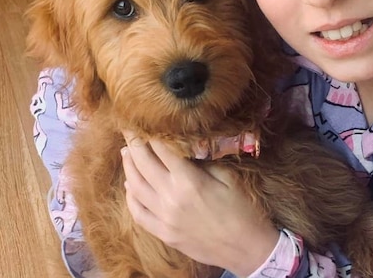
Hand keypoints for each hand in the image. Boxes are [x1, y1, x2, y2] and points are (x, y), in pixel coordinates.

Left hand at [121, 131, 279, 275]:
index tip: (145, 123)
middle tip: (129, 131)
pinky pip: (138, 213)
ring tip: (126, 152)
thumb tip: (183, 150)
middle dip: (134, 144)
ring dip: (128, 167)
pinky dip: (130, 197)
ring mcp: (165, 218)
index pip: (161, 150)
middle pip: (143, 164)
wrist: (246, 249)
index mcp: (189, 181)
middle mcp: (171, 198)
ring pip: (135, 187)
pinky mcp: (164, 234)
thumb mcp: (227, 177)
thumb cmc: (242, 210)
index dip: (151, 134)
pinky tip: (129, 186)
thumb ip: (202, 162)